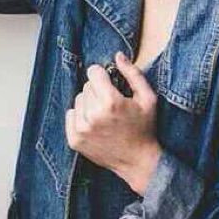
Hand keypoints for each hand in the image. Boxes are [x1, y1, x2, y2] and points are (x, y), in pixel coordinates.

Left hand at [65, 51, 161, 195]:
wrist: (138, 162)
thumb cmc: (144, 128)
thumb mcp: (148, 98)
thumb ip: (133, 73)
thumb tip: (118, 55)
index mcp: (110, 102)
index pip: (93, 72)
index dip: (103, 76)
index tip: (111, 85)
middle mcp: (92, 115)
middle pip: (86, 86)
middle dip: (98, 90)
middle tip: (111, 105)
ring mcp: (82, 129)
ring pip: (78, 99)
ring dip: (89, 103)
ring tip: (104, 116)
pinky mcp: (75, 140)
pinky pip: (70, 114)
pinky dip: (80, 116)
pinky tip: (94, 125)